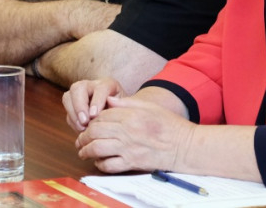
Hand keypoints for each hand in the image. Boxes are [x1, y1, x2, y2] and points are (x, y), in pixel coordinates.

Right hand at [62, 78, 124, 131]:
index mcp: (108, 84)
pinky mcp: (74, 105)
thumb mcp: (127, 109)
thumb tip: (109, 108)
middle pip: (78, 87)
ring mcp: (80, 94)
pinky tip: (81, 129)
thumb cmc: (124, 112)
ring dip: (73, 113)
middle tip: (84, 121)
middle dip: (79, 105)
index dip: (96, 101)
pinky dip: (73, 120)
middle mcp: (92, 86)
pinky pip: (68, 110)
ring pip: (68, 97)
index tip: (94, 115)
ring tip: (82, 127)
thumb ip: (120, 108)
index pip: (100, 88)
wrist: (119, 116)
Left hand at [74, 95, 194, 173]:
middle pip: (95, 131)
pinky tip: (99, 162)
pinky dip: (100, 164)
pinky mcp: (133, 163)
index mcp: (131, 115)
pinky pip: (109, 165)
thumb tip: (109, 100)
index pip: (102, 116)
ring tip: (83, 151)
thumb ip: (127, 103)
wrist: (185, 146)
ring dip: (86, 150)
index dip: (92, 120)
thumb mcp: (150, 107)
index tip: (89, 124)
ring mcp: (128, 148)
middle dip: (84, 136)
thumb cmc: (170, 125)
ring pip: (97, 148)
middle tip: (80, 139)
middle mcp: (127, 131)